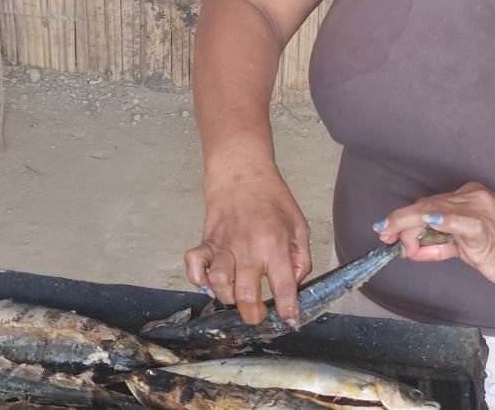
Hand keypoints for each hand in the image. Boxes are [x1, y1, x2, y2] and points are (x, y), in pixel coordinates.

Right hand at [184, 169, 311, 324]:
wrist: (242, 174)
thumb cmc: (272, 199)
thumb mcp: (299, 226)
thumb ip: (301, 259)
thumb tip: (294, 285)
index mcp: (275, 245)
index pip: (282, 288)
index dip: (287, 310)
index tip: (289, 318)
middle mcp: (248, 249)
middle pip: (246, 295)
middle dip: (253, 315)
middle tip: (259, 315)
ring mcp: (224, 246)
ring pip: (218, 285)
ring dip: (228, 299)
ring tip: (237, 297)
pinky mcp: (206, 242)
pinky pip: (194, 266)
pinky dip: (198, 280)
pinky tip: (210, 282)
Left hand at [374, 182, 494, 289]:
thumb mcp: (464, 248)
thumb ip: (438, 246)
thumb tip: (409, 249)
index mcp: (467, 196)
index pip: (428, 205)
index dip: (404, 218)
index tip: (385, 230)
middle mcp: (471, 196)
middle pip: (426, 206)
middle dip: (402, 223)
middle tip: (387, 240)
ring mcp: (477, 208)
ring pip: (433, 212)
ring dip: (410, 229)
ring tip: (401, 245)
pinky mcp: (483, 226)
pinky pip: (458, 221)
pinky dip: (440, 220)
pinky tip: (427, 221)